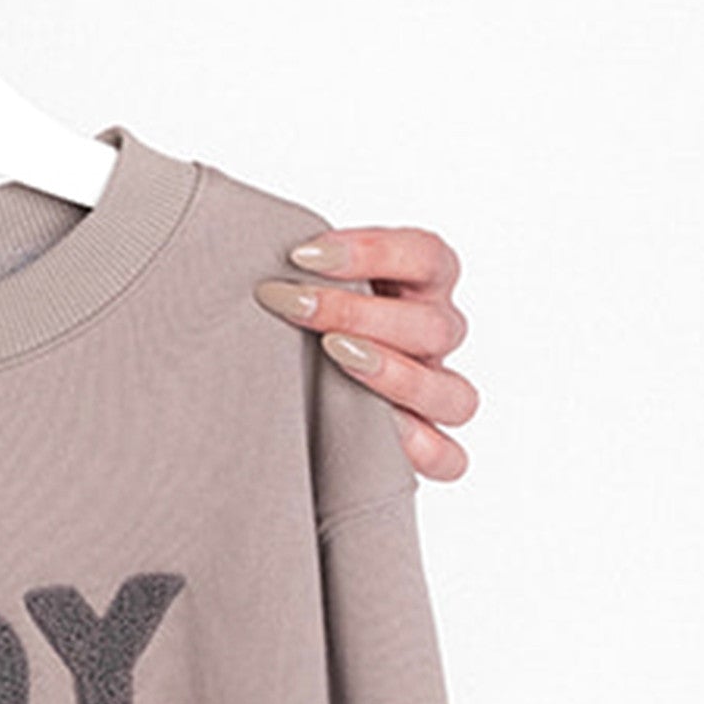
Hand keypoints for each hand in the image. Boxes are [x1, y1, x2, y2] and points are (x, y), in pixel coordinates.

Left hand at [252, 225, 475, 480]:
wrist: (289, 381)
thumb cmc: (301, 316)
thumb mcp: (305, 278)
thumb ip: (300, 262)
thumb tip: (249, 246)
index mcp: (422, 286)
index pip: (426, 255)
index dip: (372, 251)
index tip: (302, 255)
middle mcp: (435, 340)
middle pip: (435, 325)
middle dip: (359, 311)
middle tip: (295, 304)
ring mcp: (435, 393)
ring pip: (455, 393)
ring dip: (395, 374)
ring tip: (336, 357)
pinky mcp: (426, 445)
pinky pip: (450, 457)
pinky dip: (423, 449)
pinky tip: (381, 432)